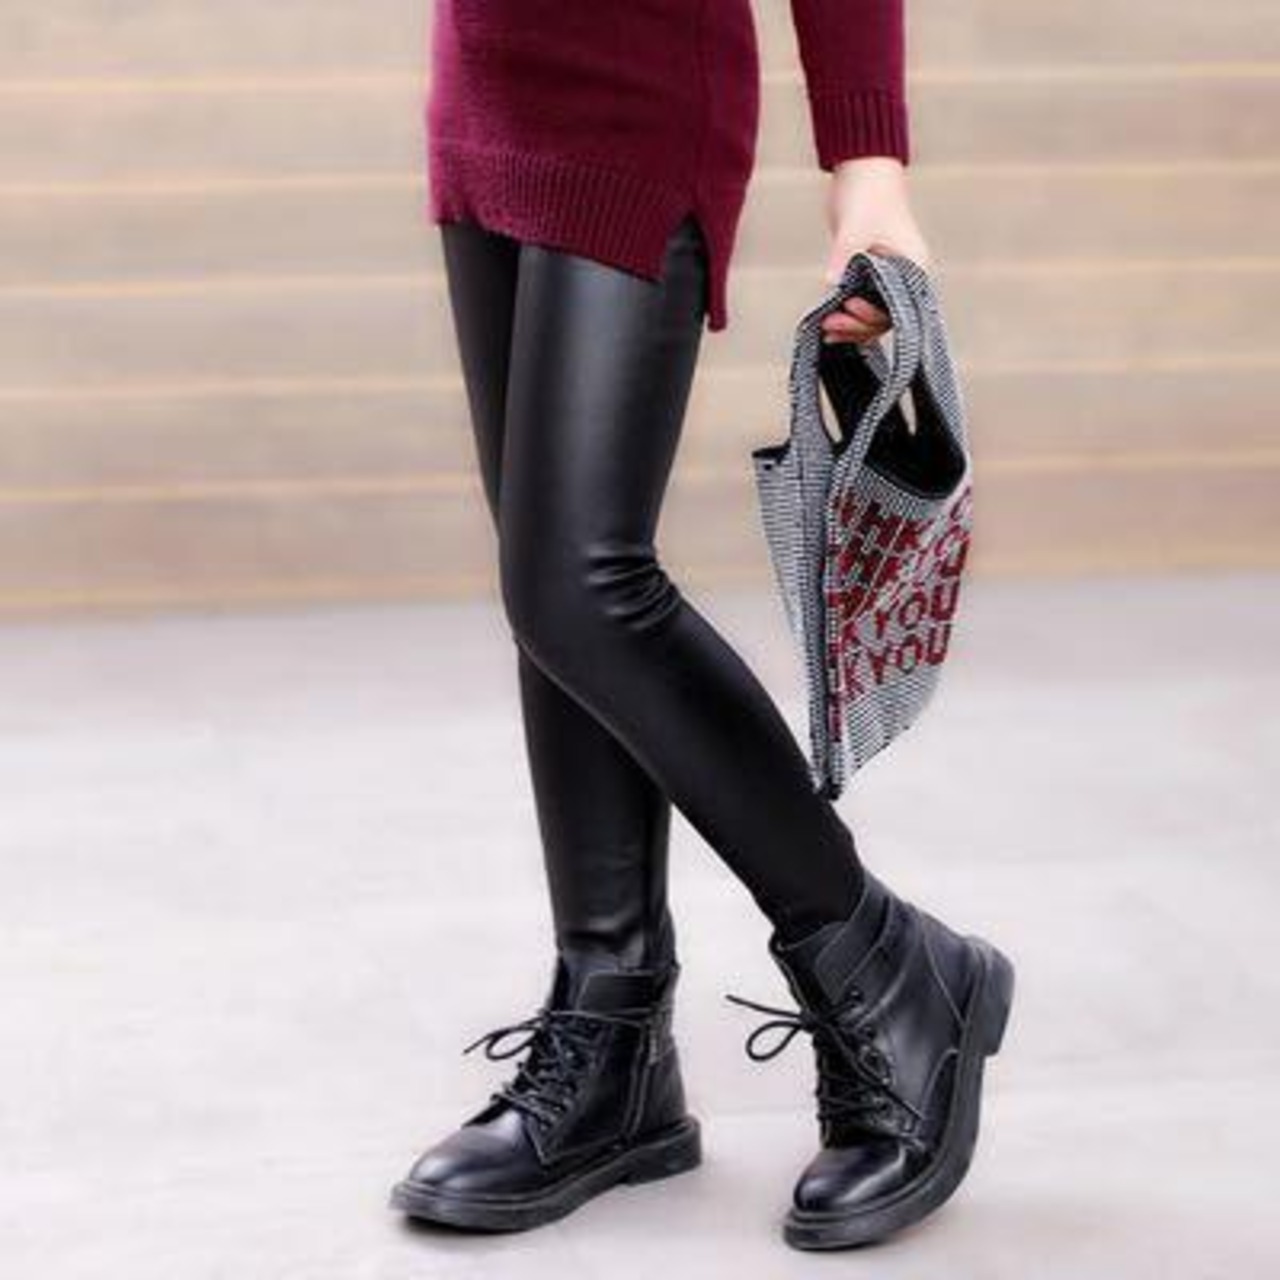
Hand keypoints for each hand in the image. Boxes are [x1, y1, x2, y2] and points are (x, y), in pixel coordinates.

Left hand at [819, 156, 931, 344]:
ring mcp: (888, 276)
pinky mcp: (870, 274)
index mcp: (912, 266)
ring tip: (826, 329)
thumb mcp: (853, 228)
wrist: (862, 168)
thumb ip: (843, 258)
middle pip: (884, 316)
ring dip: (850, 324)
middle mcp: (905, 276)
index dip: (872, 314)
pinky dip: (846, 314)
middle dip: (857, 325)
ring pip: (872, 313)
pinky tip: (828, 323)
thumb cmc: (867, 193)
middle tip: (830, 326)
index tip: (849, 305)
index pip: (897, 307)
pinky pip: (862, 302)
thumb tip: (830, 286)